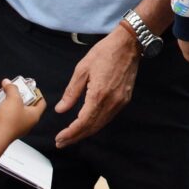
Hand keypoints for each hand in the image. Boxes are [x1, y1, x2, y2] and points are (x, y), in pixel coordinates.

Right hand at [0, 78, 45, 140]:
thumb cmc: (7, 121)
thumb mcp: (14, 99)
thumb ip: (12, 88)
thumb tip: (8, 82)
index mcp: (33, 116)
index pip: (40, 103)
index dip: (36, 93)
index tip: (29, 86)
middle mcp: (24, 121)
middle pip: (21, 104)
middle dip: (14, 93)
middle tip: (9, 86)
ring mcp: (11, 125)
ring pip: (7, 108)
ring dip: (1, 98)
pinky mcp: (0, 127)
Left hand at [53, 29, 137, 147]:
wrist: (128, 45)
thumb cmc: (105, 53)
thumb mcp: (82, 69)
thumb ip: (71, 92)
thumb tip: (61, 109)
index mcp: (98, 94)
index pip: (83, 122)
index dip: (70, 133)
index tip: (59, 139)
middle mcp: (111, 102)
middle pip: (92, 127)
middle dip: (75, 137)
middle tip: (61, 142)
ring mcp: (120, 102)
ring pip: (101, 124)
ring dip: (85, 133)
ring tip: (71, 137)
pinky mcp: (124, 100)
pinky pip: (108, 118)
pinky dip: (96, 124)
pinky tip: (87, 125)